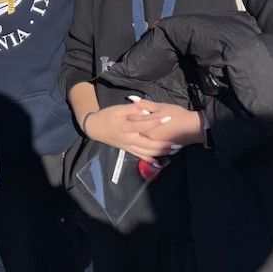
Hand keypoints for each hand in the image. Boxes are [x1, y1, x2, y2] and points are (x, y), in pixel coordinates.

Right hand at [84, 99, 203, 161]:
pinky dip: (151, 160)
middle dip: (164, 144)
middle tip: (178, 143)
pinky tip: (160, 163)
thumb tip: (145, 108)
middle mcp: (128, 139)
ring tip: (174, 150)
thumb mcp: (117, 109)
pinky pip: (141, 157)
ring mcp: (129, 146)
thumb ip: (132, 109)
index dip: (156, 122)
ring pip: (147, 152)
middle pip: (149, 143)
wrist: (94, 128)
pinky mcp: (128, 150)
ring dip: (161, 152)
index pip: (143, 124)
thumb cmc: (106, 116)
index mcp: (126, 126)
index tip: (168, 118)